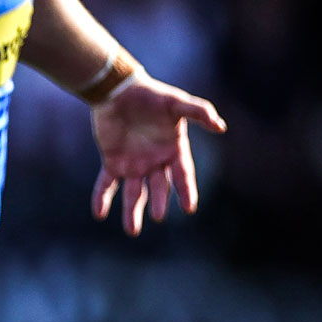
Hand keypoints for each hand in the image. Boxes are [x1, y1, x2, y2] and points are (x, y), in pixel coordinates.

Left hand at [89, 74, 225, 235]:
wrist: (119, 90)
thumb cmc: (152, 95)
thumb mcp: (177, 102)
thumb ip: (199, 112)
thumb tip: (221, 126)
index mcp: (174, 150)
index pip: (182, 175)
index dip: (186, 191)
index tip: (189, 209)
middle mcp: (155, 162)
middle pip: (158, 187)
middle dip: (158, 202)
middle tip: (158, 217)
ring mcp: (133, 164)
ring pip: (133, 192)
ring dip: (131, 211)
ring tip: (132, 231)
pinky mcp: (112, 162)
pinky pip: (106, 184)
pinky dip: (102, 198)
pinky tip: (99, 214)